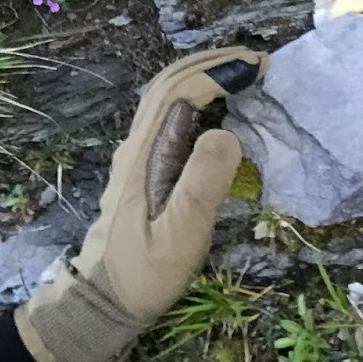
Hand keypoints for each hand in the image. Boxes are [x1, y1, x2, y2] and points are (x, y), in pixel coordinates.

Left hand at [14, 47, 266, 361]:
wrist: (103, 300)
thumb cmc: (145, 271)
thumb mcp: (180, 236)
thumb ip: (201, 184)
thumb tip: (226, 133)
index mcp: (145, 153)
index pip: (180, 91)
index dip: (218, 70)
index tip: (258, 67)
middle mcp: (137, 143)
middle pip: (169, 81)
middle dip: (213, 61)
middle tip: (259, 61)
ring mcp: (137, 151)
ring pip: (166, 93)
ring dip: (203, 72)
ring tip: (244, 72)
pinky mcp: (143, 162)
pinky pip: (168, 111)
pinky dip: (196, 92)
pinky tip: (219, 105)